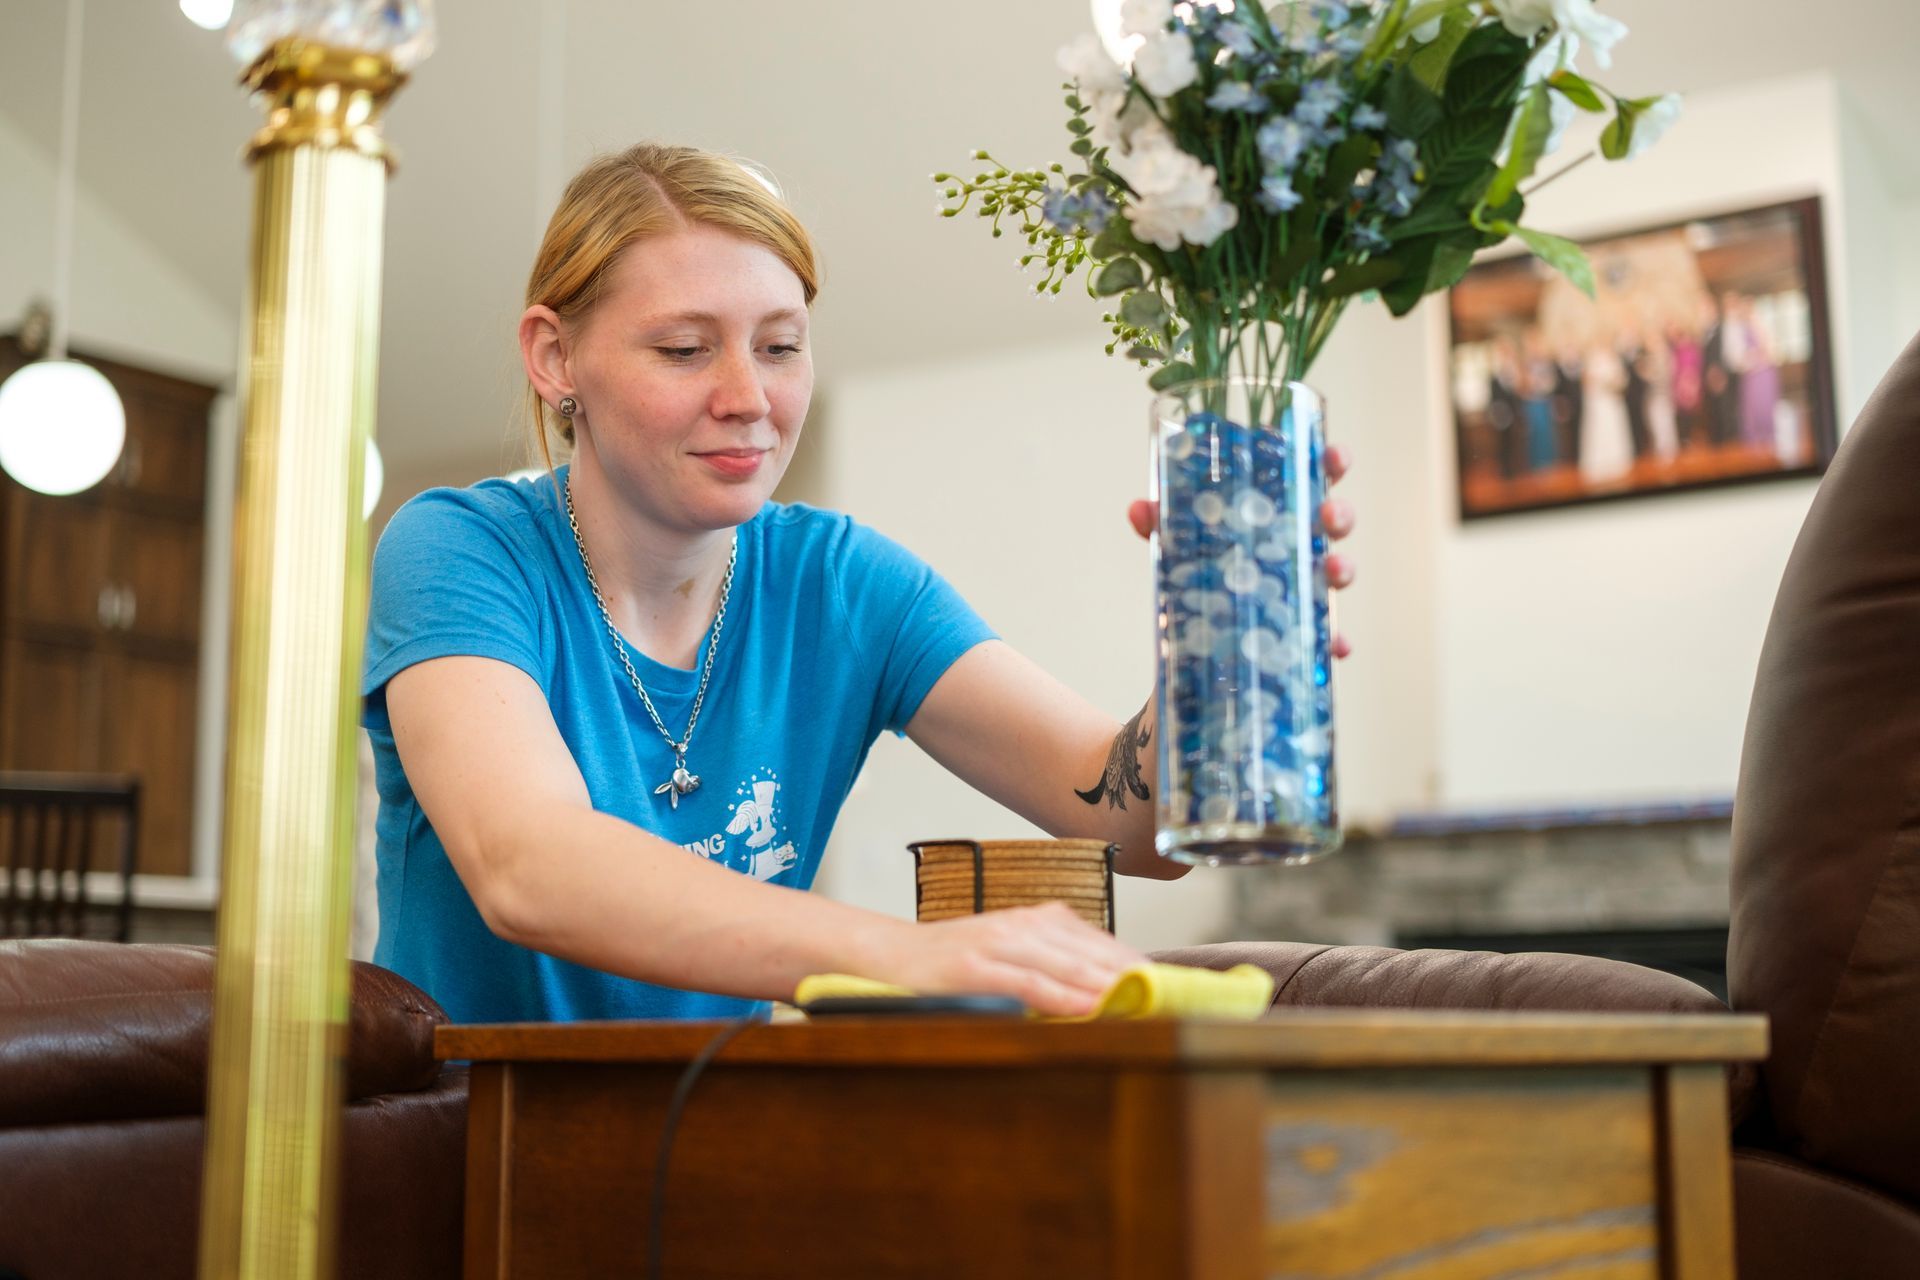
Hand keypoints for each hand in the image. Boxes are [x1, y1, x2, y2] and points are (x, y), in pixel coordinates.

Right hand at [872, 903, 1146, 1017]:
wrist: (890, 953)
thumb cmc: (956, 962)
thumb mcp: (1011, 951)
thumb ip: (1055, 963)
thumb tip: (1108, 992)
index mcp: (1038, 920)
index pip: (1101, 943)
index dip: (1137, 966)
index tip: (1174, 988)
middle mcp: (1023, 925)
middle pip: (1092, 953)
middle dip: (1132, 977)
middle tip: (1172, 1000)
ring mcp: (998, 943)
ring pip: (1066, 965)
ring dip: (1106, 985)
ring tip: (1143, 1004)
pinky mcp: (974, 966)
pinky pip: (1027, 981)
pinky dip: (1060, 995)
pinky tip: (1087, 1008)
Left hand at [1127, 443, 1356, 658]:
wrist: (1199, 643)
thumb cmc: (1205, 572)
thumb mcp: (1179, 548)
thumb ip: (1162, 528)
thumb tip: (1139, 509)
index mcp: (1277, 512)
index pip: (1310, 477)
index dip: (1329, 462)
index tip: (1331, 454)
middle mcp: (1299, 545)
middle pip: (1332, 522)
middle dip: (1339, 513)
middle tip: (1327, 514)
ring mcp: (1308, 587)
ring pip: (1337, 572)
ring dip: (1343, 568)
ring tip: (1332, 571)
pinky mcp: (1306, 631)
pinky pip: (1328, 633)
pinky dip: (1335, 638)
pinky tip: (1337, 644)